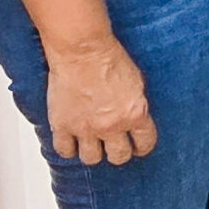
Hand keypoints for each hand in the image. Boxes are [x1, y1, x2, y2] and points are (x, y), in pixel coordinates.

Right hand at [47, 36, 155, 166]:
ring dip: (93, 152)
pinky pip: (65, 150)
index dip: (142, 147)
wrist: (82, 49)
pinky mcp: (63, 125)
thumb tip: (136, 119)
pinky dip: (68, 148)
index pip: (145, 143)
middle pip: (118, 156)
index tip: (138, 147)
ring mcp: (86, 128)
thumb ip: (137, 105)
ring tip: (92, 144)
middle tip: (115, 146)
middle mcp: (111, 126)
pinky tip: (71, 141)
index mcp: (135, 114)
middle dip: (119, 152)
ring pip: (92, 158)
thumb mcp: (137, 82)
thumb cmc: (109, 58)